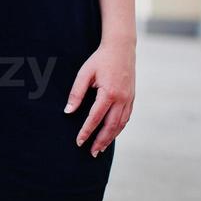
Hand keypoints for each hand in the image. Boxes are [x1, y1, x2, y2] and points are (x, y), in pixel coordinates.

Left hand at [65, 40, 134, 156]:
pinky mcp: (132, 98)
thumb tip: (68, 111)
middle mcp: (122, 99)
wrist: (121, 48)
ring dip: (110, 138)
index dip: (87, 131)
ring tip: (100, 148)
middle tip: (91, 152)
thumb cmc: (100, 59)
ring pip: (120, 124)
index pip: (96, 118)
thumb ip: (76, 93)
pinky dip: (118, 129)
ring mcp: (129, 99)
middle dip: (100, 141)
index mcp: (109, 93)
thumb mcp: (85, 73)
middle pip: (111, 126)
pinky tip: (111, 134)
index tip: (79, 142)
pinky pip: (126, 118)